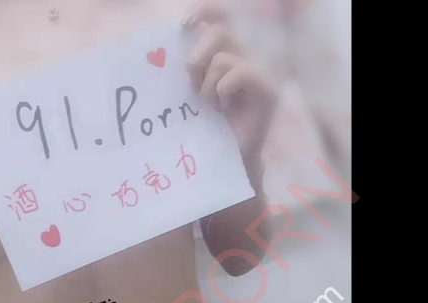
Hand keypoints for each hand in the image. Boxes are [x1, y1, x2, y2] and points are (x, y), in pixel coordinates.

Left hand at [183, 2, 276, 189]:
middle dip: (197, 55)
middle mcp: (246, 58)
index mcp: (227, 56)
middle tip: (192, 83)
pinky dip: (222, 90)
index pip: (221, 17)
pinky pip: (238, 72)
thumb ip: (186, 72)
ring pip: (223, 57)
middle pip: (220, 30)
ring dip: (206, 83)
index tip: (182, 24)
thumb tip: (159, 53)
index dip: (204, 11)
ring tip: (209, 106)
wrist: (225, 164)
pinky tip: (223, 110)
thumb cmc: (204, 131)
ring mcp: (260, 73)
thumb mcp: (189, 96)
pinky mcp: (268, 89)